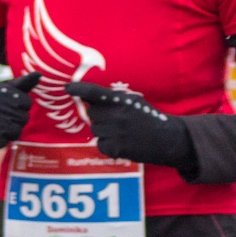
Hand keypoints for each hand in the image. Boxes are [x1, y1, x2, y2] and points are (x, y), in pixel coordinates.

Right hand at [0, 72, 40, 149]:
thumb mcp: (5, 89)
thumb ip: (23, 83)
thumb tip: (39, 74)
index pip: (26, 102)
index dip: (21, 107)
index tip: (10, 105)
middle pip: (23, 118)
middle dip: (17, 120)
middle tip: (3, 117)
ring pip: (16, 132)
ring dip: (10, 132)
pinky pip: (4, 143)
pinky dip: (1, 141)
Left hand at [66, 82, 194, 169]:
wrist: (168, 139)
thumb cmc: (149, 118)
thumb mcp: (134, 101)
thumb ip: (113, 99)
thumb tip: (88, 97)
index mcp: (122, 101)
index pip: (94, 92)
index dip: (79, 89)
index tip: (67, 88)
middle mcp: (117, 115)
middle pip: (91, 113)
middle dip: (98, 116)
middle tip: (113, 119)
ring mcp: (116, 133)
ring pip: (95, 130)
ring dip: (103, 130)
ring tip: (121, 131)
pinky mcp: (117, 148)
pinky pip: (100, 144)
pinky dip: (107, 144)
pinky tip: (121, 142)